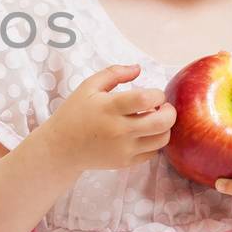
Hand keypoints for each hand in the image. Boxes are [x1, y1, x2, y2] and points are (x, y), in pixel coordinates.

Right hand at [42, 64, 175, 172]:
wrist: (61, 147)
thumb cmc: (75, 113)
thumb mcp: (88, 87)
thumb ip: (114, 73)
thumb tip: (138, 69)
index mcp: (109, 107)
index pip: (147, 99)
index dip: (158, 94)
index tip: (153, 94)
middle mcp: (119, 130)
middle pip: (162, 122)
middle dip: (170, 111)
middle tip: (163, 107)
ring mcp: (123, 149)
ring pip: (162, 139)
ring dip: (165, 127)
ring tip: (153, 119)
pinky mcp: (125, 162)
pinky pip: (153, 152)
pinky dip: (154, 141)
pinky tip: (144, 133)